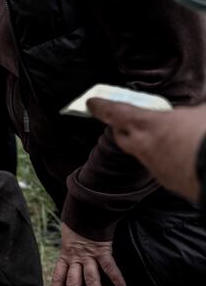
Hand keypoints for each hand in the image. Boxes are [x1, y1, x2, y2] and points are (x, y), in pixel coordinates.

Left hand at [50, 223, 126, 285]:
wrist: (84, 208)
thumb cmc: (76, 224)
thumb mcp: (68, 240)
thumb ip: (70, 253)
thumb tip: (71, 265)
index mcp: (65, 256)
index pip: (58, 277)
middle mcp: (75, 257)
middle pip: (73, 282)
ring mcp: (89, 254)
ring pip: (90, 278)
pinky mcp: (102, 249)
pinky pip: (109, 266)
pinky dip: (117, 278)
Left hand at [87, 99, 205, 202]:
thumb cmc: (204, 137)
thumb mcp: (200, 112)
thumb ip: (190, 109)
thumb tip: (194, 109)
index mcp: (146, 124)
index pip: (114, 112)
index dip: (101, 106)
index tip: (91, 103)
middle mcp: (144, 147)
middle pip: (121, 135)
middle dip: (121, 126)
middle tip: (125, 120)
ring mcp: (155, 167)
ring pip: (141, 153)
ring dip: (147, 144)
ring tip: (163, 137)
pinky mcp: (169, 182)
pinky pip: (160, 167)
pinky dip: (165, 159)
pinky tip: (179, 156)